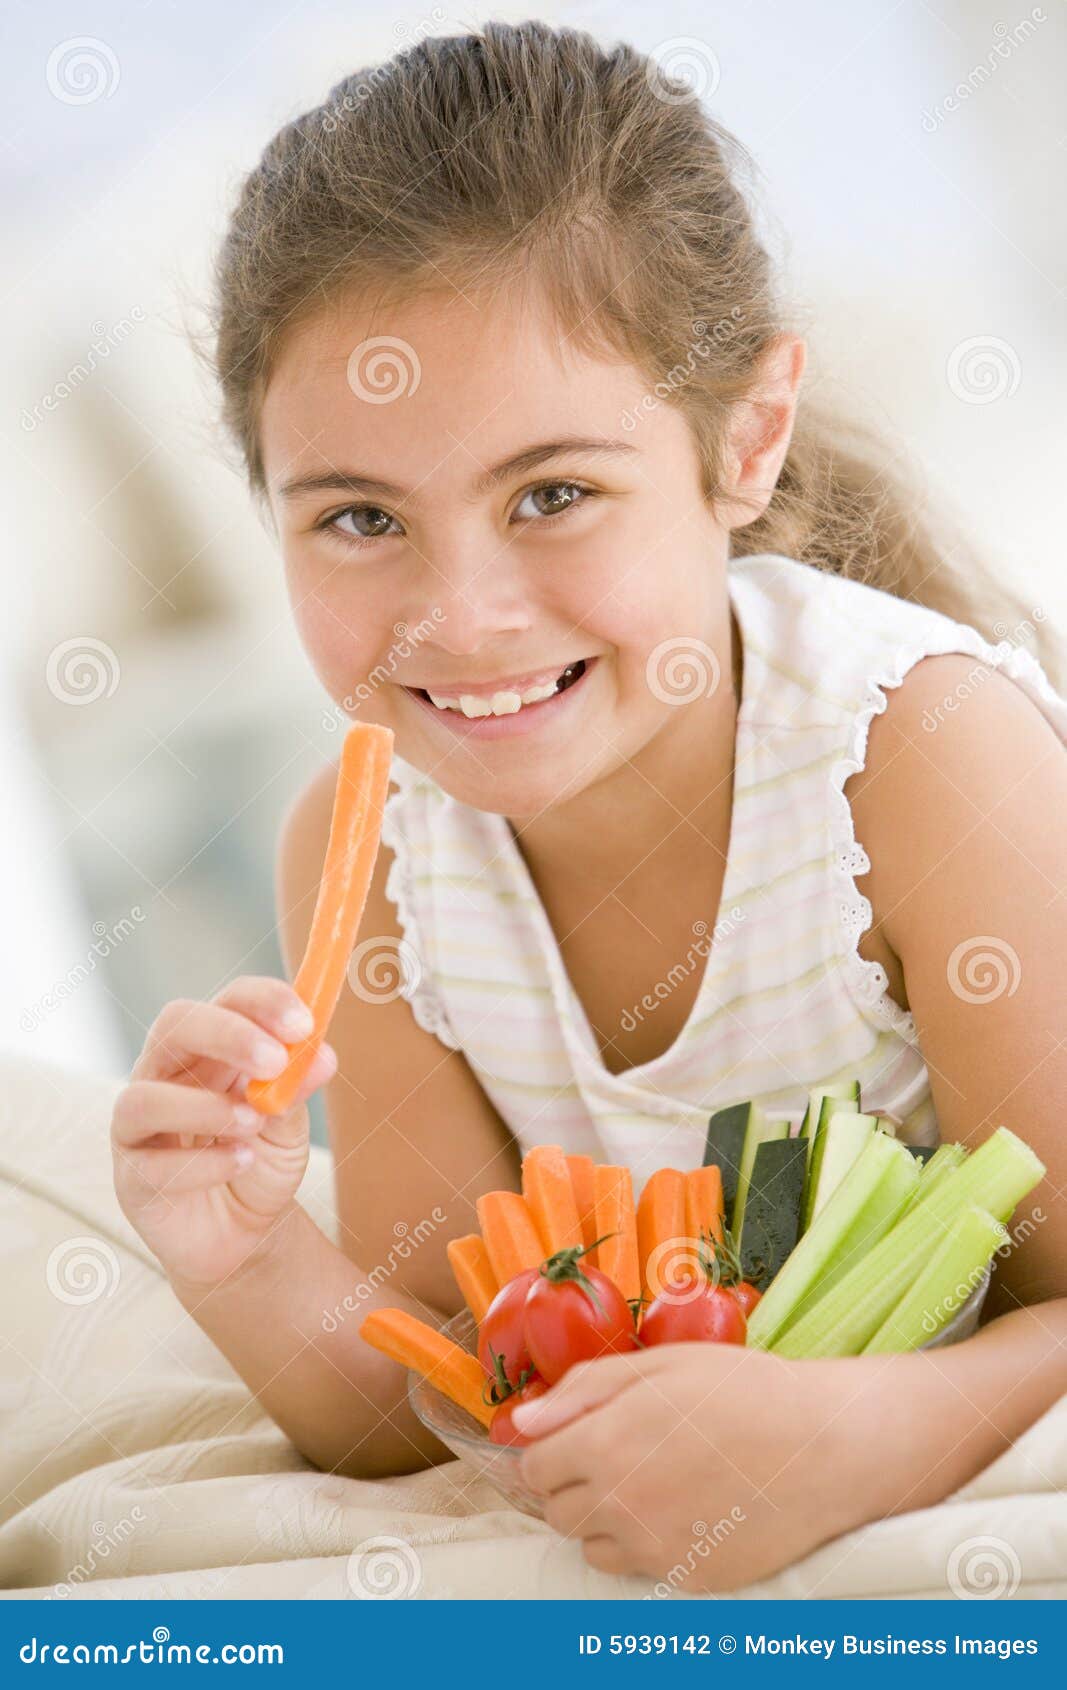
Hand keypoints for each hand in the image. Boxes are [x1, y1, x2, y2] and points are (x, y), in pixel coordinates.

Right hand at [111, 978, 336, 1293]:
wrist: (245, 1236)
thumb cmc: (261, 1162)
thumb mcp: (290, 1124)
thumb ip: (296, 1088)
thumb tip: (322, 1054)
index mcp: (210, 1049)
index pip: (228, 1000)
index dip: (264, 1002)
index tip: (304, 1024)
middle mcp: (166, 1075)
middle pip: (175, 1026)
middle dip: (227, 1035)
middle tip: (275, 1061)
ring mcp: (139, 1127)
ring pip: (145, 1097)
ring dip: (205, 1106)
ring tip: (254, 1124)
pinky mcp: (131, 1179)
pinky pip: (151, 1165)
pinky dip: (202, 1162)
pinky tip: (240, 1163)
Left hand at [514, 1342, 899, 1590]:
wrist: (824, 1447)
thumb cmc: (744, 1392)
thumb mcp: (659, 1366)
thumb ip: (583, 1391)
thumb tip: (525, 1420)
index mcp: (605, 1445)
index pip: (534, 1468)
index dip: (551, 1449)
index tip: (577, 1437)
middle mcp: (619, 1505)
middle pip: (556, 1512)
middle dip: (573, 1484)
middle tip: (617, 1454)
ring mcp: (652, 1549)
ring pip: (591, 1546)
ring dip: (604, 1519)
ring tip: (652, 1482)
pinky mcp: (685, 1577)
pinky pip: (636, 1568)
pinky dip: (643, 1543)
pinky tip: (681, 1509)